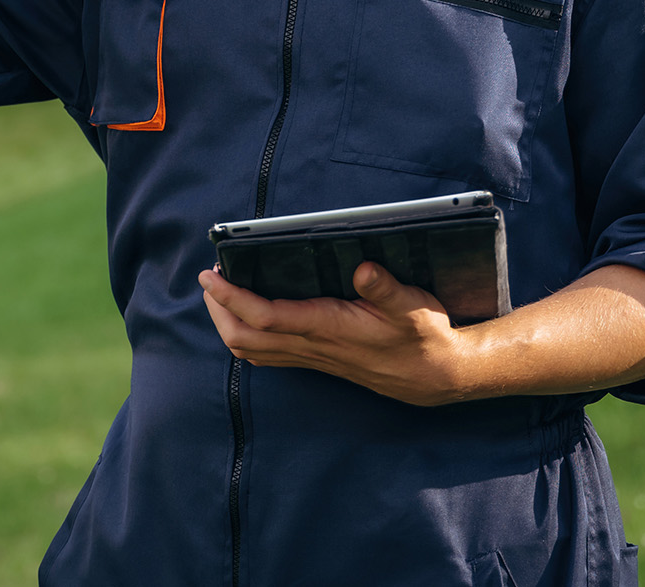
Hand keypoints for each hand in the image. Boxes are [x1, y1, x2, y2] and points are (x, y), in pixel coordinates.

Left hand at [198, 262, 474, 406]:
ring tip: (219, 294)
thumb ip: (386, 288)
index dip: (231, 297)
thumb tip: (363, 269)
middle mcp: (313, 346)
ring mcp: (313, 357)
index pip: (264, 316)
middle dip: (218, 311)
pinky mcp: (317, 361)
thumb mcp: (412, 305)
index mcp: (328, 327)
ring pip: (252, 351)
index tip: (210, 275)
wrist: (435, 376)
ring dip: (227, 324)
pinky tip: (248, 316)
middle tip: (208, 280)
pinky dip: (246, 335)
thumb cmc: (424, 336)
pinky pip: (268, 355)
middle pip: (244, 338)